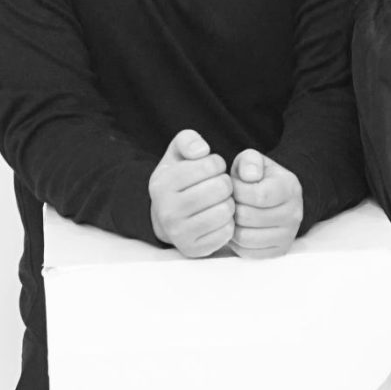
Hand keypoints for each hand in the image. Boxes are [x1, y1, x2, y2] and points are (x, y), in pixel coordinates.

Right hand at [149, 130, 234, 256]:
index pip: (210, 165)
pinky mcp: (193, 249)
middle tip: (218, 186)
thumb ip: (188, 140)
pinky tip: (217, 218)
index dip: (217, 163)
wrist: (167, 218)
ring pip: (225, 211)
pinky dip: (228, 223)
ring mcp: (179, 234)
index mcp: (162, 184)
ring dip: (229, 203)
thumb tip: (202, 151)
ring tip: (219, 201)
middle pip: (221, 188)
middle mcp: (167, 211)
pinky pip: (227, 233)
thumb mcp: (177, 153)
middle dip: (225, 183)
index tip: (211, 169)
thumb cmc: (179, 180)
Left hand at [229, 150, 303, 257]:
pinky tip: (238, 227)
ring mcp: (288, 235)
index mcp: (290, 188)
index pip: (259, 195)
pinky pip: (247, 252)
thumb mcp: (254, 161)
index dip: (238, 191)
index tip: (233, 186)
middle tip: (230, 202)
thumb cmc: (259, 178)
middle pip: (249, 217)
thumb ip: (249, 161)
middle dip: (232, 208)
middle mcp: (294, 213)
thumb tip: (249, 176)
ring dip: (232, 226)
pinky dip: (236, 242)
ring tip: (233, 214)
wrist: (275, 196)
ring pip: (245, 237)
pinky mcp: (278, 251)